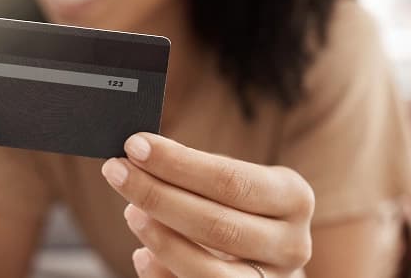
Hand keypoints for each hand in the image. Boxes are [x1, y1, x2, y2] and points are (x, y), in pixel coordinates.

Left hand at [101, 133, 314, 276]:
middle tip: (117, 173)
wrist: (269, 254)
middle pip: (216, 225)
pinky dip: (163, 274)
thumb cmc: (242, 206)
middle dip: (158, 196)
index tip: (135, 146)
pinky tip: (141, 255)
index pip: (230, 180)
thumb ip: (197, 170)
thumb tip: (143, 154)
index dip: (178, 164)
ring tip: (130, 212)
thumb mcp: (235, 179)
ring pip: (210, 272)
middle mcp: (291, 244)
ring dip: (161, 241)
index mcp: (293, 197)